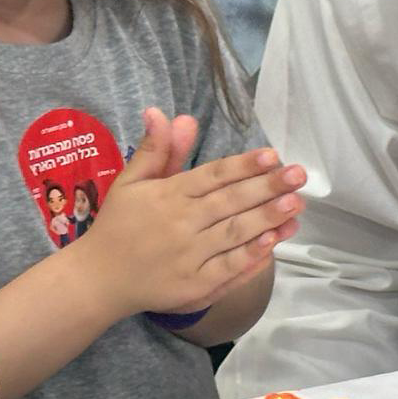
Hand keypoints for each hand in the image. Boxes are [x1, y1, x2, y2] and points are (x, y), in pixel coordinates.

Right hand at [83, 108, 305, 316]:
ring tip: (296, 204)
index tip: (272, 155)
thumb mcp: (131, 181)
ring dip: (268, 219)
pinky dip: (252, 256)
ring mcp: (189, 257)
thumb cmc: (119, 225)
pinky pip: (229, 269)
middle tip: (299, 175)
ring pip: (235, 234)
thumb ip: (156, 150)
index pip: (212, 176)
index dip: (243, 165)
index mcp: (167, 195)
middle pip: (230, 202)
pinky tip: (273, 242)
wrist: (98, 279)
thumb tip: (165, 113)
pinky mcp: (195, 286)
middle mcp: (180, 224)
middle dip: (267, 187)